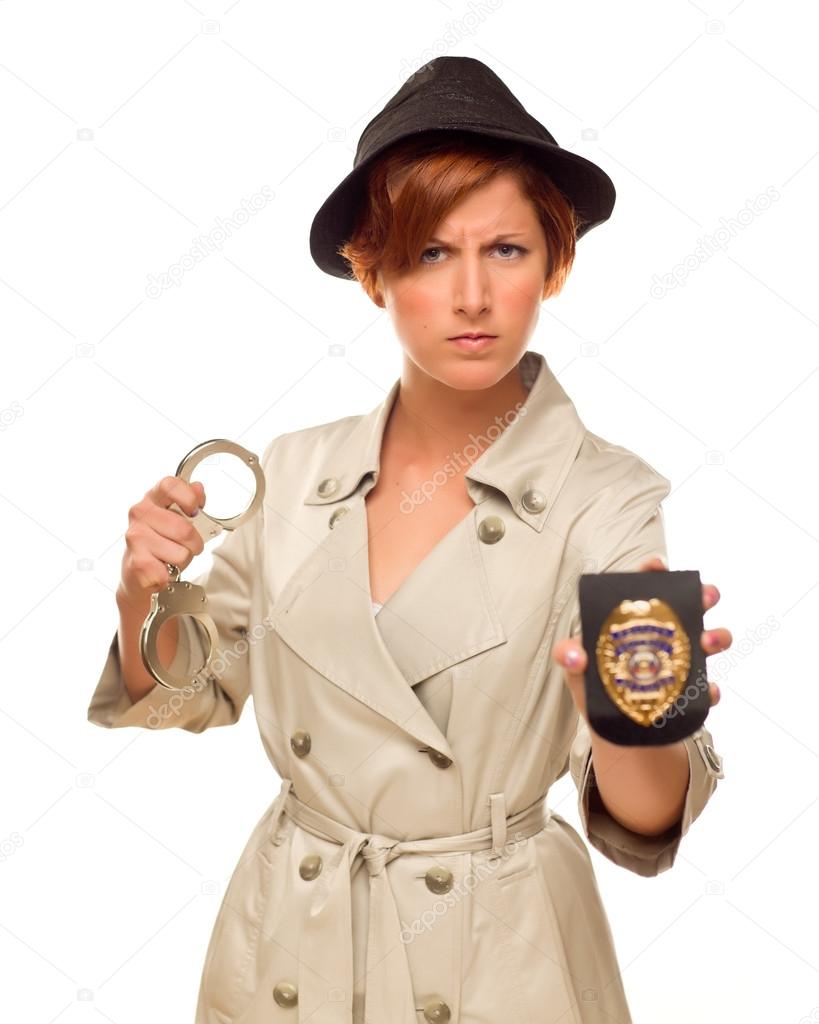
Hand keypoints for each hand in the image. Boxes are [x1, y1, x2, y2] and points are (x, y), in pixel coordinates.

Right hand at [118, 475, 207, 603]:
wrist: (137, 574)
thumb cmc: (160, 544)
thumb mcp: (176, 518)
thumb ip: (188, 501)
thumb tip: (197, 487)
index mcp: (151, 499)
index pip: (170, 485)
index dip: (188, 497)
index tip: (194, 511)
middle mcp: (139, 515)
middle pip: (184, 529)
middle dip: (194, 543)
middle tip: (185, 546)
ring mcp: (135, 538)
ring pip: (182, 553)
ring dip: (182, 560)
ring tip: (169, 558)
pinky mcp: (138, 563)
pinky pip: (172, 571)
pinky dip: (171, 575)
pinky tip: (161, 569)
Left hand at [553, 556, 731, 723]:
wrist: (611, 727)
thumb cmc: (594, 684)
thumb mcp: (575, 666)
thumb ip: (567, 655)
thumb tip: (575, 656)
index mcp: (636, 620)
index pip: (647, 587)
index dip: (654, 571)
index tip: (657, 564)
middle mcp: (665, 635)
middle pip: (691, 606)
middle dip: (703, 595)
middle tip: (705, 597)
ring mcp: (682, 661)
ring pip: (711, 640)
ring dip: (717, 636)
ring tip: (707, 642)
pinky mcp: (692, 692)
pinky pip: (709, 688)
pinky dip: (711, 688)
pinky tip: (708, 690)